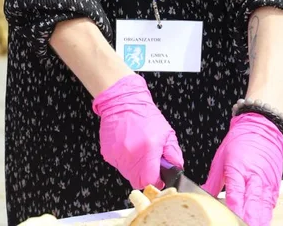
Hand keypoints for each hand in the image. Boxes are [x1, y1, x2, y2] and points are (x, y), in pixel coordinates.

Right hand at [91, 74, 183, 189]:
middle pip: (137, 181)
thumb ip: (174, 154)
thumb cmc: (145, 115)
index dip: (155, 181)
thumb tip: (175, 169)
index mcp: (148, 150)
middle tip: (147, 162)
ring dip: (133, 167)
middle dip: (144, 175)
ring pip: (127, 174)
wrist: (123, 102)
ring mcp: (118, 155)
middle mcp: (131, 155)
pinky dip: (123, 160)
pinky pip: (118, 165)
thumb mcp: (167, 133)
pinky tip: (126, 146)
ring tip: (136, 149)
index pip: (150, 181)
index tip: (157, 176)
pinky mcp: (108, 153)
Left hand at [203, 113, 282, 225]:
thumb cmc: (239, 142)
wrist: (261, 129)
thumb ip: (213, 181)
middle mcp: (255, 178)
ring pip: (264, 208)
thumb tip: (202, 196)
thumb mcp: (220, 159)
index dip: (234, 208)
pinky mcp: (275, 186)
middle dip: (248, 219)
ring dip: (259, 220)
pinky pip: (271, 204)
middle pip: (252, 204)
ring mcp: (267, 183)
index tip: (230, 218)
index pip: (236, 193)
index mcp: (238, 169)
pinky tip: (261, 222)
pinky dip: (266, 215)